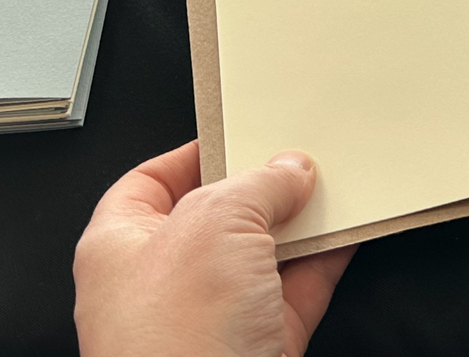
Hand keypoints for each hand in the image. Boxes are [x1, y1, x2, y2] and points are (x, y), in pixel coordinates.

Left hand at [74, 141, 354, 356]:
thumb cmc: (173, 341)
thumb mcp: (215, 222)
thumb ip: (257, 184)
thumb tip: (288, 170)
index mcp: (119, 246)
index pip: (151, 181)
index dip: (197, 152)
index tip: (240, 131)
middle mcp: (160, 282)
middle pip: (218, 215)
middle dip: (261, 187)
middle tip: (297, 157)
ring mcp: (211, 316)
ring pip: (263, 252)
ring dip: (301, 222)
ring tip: (334, 185)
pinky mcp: (258, 343)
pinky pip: (298, 288)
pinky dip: (325, 260)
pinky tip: (349, 231)